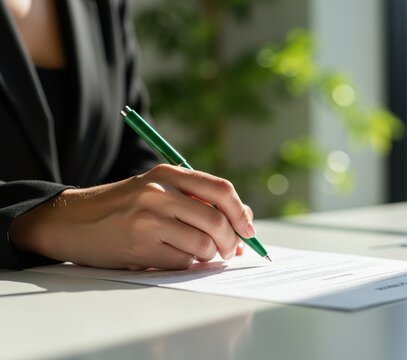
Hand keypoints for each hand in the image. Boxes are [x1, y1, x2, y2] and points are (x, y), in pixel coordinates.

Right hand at [9, 164, 255, 269]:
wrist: (73, 220)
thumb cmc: (123, 206)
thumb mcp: (157, 189)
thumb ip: (196, 199)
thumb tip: (243, 220)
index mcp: (168, 173)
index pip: (221, 190)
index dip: (241, 212)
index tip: (248, 230)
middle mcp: (160, 191)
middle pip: (217, 221)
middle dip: (230, 241)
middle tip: (228, 250)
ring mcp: (149, 218)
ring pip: (203, 245)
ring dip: (207, 256)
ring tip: (196, 253)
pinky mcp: (140, 244)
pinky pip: (182, 261)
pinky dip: (184, 264)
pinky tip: (170, 256)